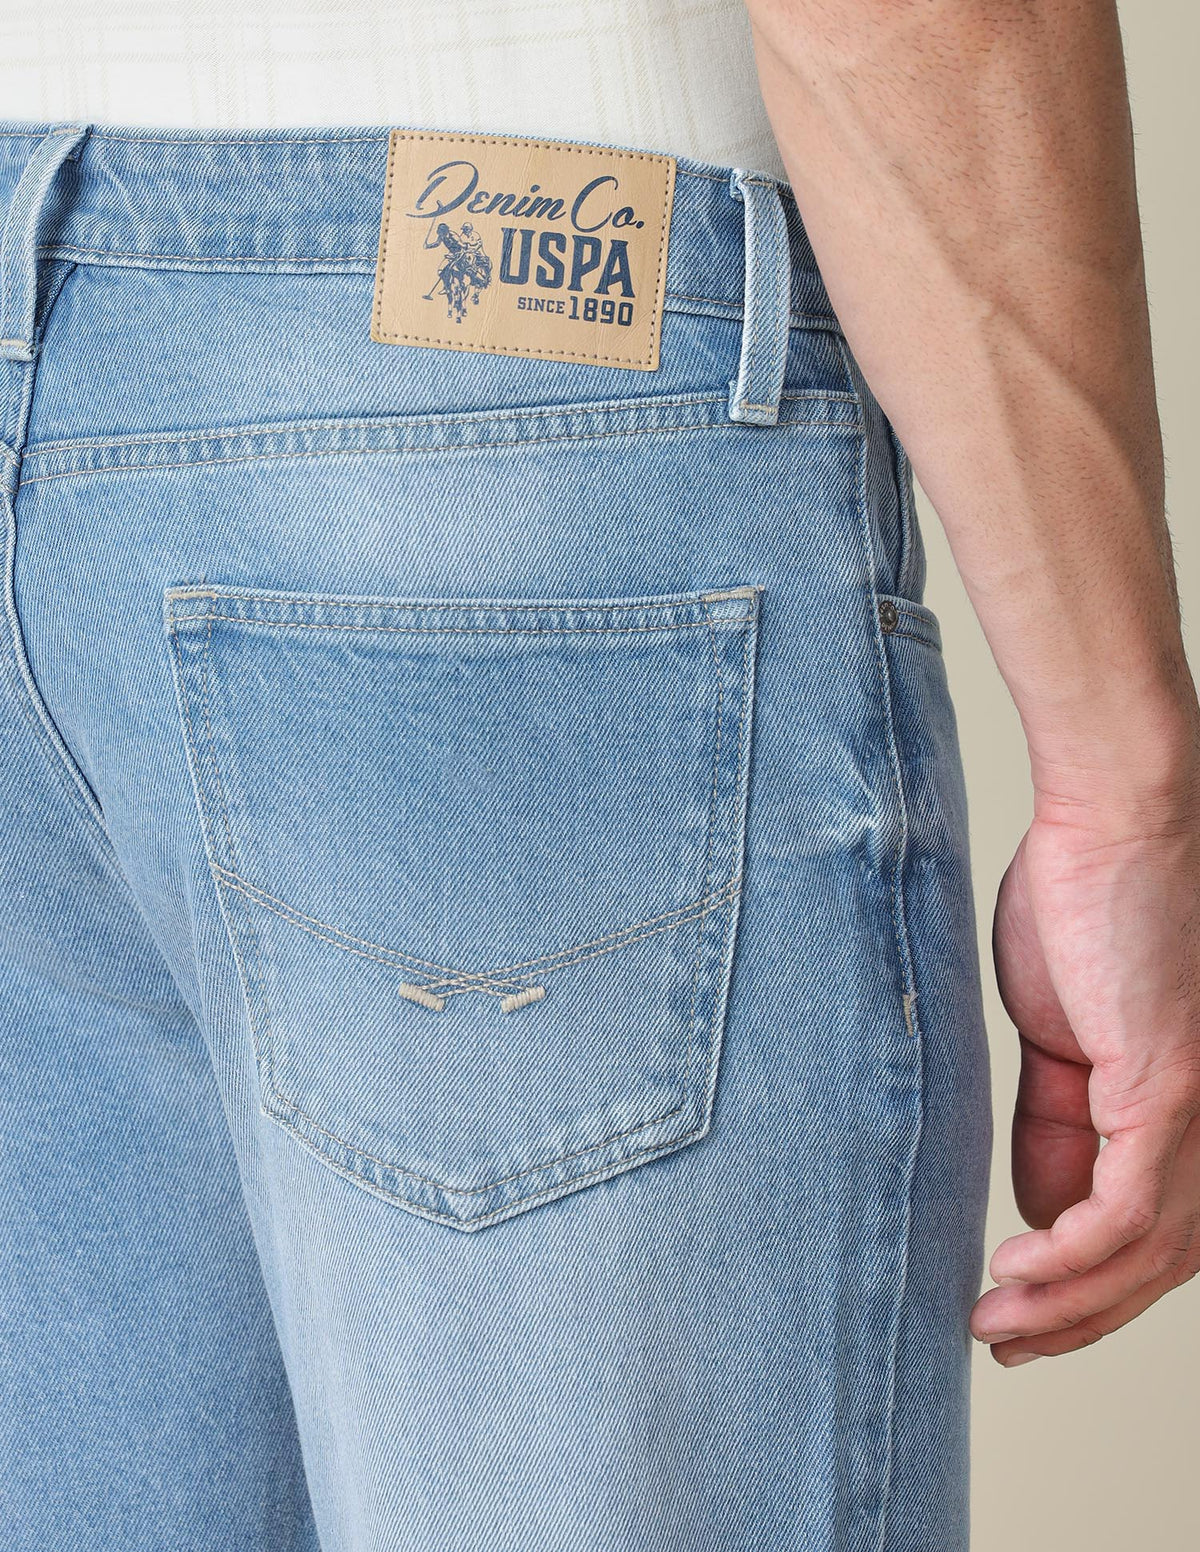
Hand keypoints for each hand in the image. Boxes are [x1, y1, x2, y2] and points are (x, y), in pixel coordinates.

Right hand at [971, 779, 1199, 1364]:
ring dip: (1066, 1302)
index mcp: (1187, 1110)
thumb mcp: (1062, 1037)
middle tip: (1009, 1340)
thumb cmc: (1091, 906)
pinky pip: (1126, 1209)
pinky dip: (1072, 1254)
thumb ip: (1058, 1124)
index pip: (1156, 1233)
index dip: (1094, 1289)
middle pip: (1160, 1263)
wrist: (1115, 818)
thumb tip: (1041, 1207)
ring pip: (1147, 1253)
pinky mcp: (1170, 1088)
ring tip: (999, 1321)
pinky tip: (1020, 1269)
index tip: (1024, 1310)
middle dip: (1080, 1316)